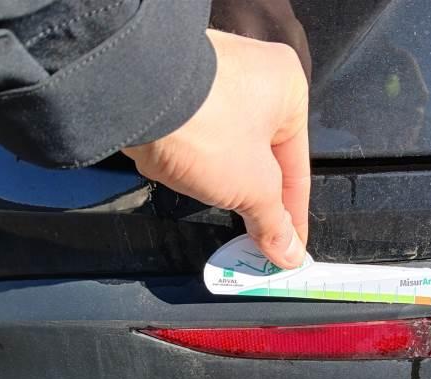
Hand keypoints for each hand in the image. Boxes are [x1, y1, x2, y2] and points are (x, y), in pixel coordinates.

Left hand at [123, 29, 309, 268]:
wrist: (132, 93)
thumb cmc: (208, 129)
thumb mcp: (253, 186)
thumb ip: (273, 222)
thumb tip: (290, 253)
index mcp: (288, 89)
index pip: (297, 169)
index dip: (293, 218)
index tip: (289, 249)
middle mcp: (254, 73)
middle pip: (262, 156)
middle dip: (255, 198)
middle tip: (255, 239)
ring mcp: (210, 74)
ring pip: (228, 144)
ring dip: (222, 179)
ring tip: (216, 204)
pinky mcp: (173, 84)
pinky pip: (195, 132)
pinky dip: (193, 158)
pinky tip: (185, 174)